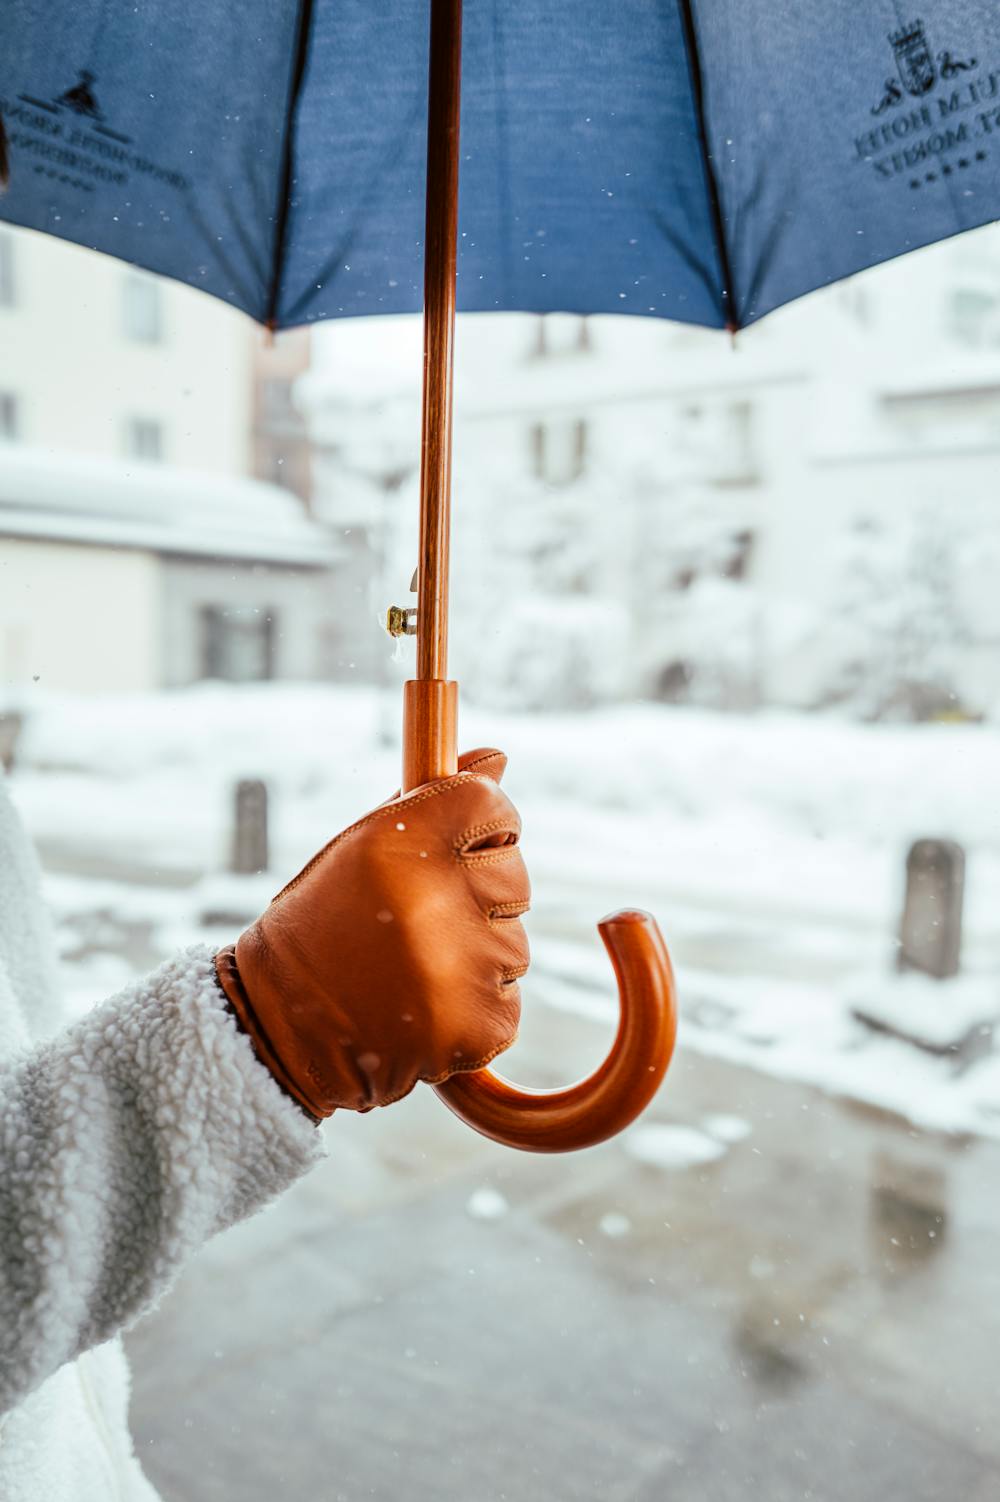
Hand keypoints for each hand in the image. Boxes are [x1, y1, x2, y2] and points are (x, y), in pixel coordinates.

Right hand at [214, 749, 528, 1117]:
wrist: (279, 1026)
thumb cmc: (325, 921)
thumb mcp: (364, 846)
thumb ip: (435, 802)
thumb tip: (498, 756)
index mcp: (402, 842)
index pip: (492, 805)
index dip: (488, 823)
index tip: (470, 841)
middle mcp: (437, 899)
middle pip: (515, 876)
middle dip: (482, 895)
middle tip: (423, 920)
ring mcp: (462, 967)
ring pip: (514, 945)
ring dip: (478, 956)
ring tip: (413, 970)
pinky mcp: (477, 1025)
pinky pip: (507, 1003)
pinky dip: (475, 1009)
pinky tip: (423, 1009)